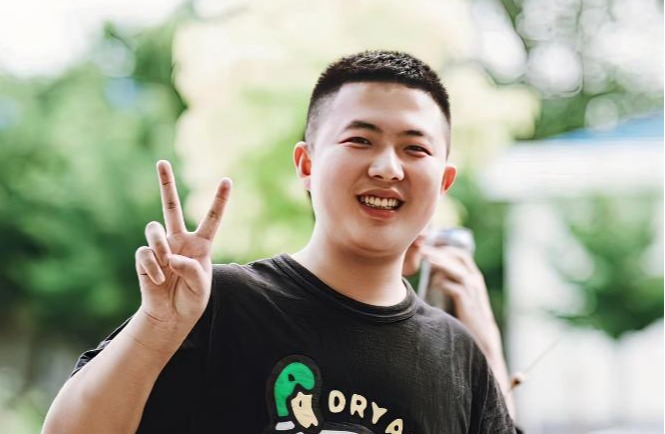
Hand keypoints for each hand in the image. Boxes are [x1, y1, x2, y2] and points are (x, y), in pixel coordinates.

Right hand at [135, 160, 231, 328]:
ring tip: (167, 262)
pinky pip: (145, 253)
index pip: (212, 218)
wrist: (171, 317)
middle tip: (161, 162)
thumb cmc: (191, 300)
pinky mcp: (145, 258)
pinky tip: (159, 280)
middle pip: (171, 206)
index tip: (227, 180)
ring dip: (161, 245)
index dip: (219, 200)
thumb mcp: (202, 287)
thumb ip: (192, 269)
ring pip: (154, 228)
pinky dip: (154, 267)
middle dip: (166, 184)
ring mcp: (161, 247)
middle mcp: (180, 240)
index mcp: (201, 244)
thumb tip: (171, 256)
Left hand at [420, 245, 501, 361]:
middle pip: (457, 257)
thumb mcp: (464, 298)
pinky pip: (452, 285)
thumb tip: (435, 275)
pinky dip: (441, 281)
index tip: (430, 247)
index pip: (461, 255)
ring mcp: (472, 290)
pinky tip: (433, 282)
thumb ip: (454, 285)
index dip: (445, 249)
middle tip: (423, 249)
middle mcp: (475, 280)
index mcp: (474, 278)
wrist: (483, 337)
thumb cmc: (469, 318)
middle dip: (439, 251)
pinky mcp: (466, 300)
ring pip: (454, 268)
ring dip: (439, 262)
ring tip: (425, 258)